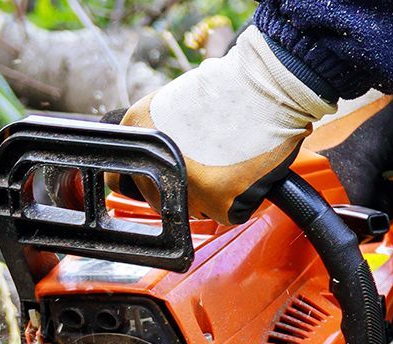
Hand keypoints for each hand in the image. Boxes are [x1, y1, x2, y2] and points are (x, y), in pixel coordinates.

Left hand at [120, 27, 336, 223]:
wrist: (266, 82)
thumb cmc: (232, 84)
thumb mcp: (175, 101)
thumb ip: (161, 135)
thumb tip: (162, 161)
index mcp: (138, 132)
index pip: (126, 181)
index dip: (150, 186)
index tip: (166, 184)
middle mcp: (156, 164)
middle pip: (165, 200)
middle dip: (189, 190)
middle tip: (216, 165)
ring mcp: (186, 187)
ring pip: (200, 210)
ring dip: (218, 196)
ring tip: (236, 160)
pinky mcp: (219, 201)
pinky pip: (232, 214)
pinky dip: (245, 199)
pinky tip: (251, 170)